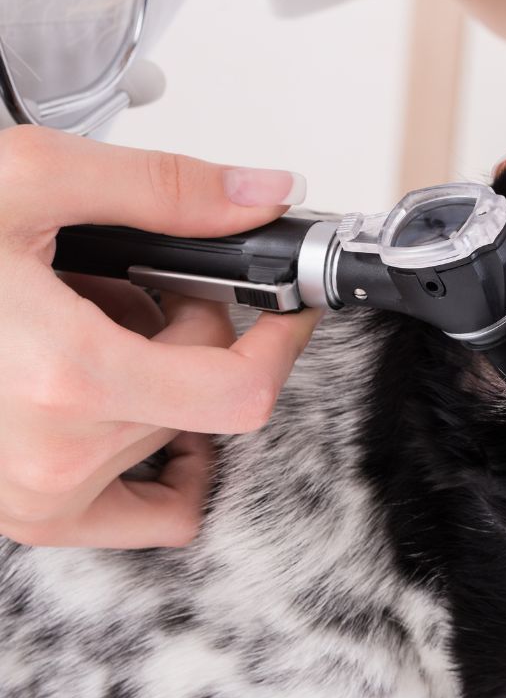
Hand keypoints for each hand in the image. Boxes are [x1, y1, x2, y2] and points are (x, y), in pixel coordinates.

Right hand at [0, 125, 318, 547]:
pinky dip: (163, 460)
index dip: (279, 346)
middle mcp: (53, 454)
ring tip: (86, 325)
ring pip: (173, 439)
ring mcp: (37, 496)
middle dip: (194, 333)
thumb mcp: (28, 182)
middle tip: (133, 287)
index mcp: (64, 376)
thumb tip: (260, 192)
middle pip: (205, 401)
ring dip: (158, 377)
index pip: (239, 392)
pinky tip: (127, 400)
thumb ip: (162, 190)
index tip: (286, 310)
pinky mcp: (27, 515)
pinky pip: (145, 513)